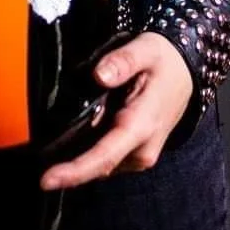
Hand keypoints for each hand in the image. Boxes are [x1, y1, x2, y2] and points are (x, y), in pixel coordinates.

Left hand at [38, 31, 192, 189]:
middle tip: (43, 145)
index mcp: (142, 126)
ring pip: (99, 164)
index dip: (75, 171)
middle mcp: (142, 150)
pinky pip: (105, 158)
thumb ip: (122, 61)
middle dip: (67, 162)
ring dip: (78, 154)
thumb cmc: (165, 61)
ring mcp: (139, 156)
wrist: (187, 72)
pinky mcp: (134, 155)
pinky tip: (77, 131)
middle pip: (97, 166)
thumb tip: (100, 75)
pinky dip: (88, 149)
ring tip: (64, 129)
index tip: (47, 180)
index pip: (105, 156)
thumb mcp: (145, 50)